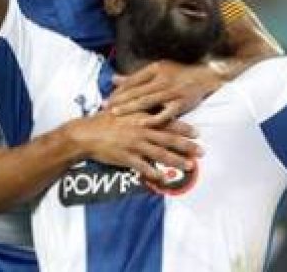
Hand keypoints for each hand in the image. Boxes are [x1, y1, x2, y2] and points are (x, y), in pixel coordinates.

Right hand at [63, 111, 200, 182]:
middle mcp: (141, 130)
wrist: (85, 134)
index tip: (198, 133)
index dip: (184, 128)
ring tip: (189, 166)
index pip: (168, 122)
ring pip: (160, 154)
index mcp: (142, 117)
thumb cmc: (104, 120)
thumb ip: (140, 108)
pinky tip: (163, 179)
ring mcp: (134, 145)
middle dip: (187, 146)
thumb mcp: (123, 108)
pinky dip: (154, 173)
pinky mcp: (126, 157)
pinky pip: (143, 167)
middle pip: (169, 139)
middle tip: (201, 152)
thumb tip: (154, 108)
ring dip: (176, 161)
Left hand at [106, 61, 223, 119]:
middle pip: (136, 90)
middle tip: (104, 107)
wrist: (205, 76)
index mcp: (155, 69)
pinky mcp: (181, 103)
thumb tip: (113, 78)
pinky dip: (153, 119)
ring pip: (146, 101)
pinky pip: (165, 113)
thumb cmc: (179, 73)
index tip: (106, 98)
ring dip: (130, 108)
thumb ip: (135, 76)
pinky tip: (141, 124)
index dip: (118, 90)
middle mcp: (162, 79)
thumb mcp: (157, 69)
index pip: (132, 80)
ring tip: (115, 114)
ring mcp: (171, 91)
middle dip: (119, 100)